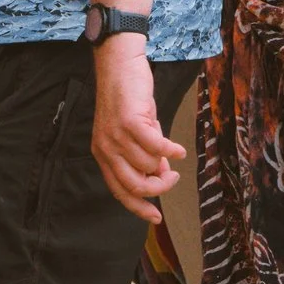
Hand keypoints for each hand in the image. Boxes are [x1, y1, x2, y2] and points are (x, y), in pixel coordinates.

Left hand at [91, 35, 185, 220]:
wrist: (120, 66)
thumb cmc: (128, 98)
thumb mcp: (134, 132)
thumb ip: (144, 155)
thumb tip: (161, 173)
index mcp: (103, 155)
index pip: (119, 192)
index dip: (138, 209)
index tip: (155, 218)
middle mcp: (106, 150)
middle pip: (134, 186)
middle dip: (158, 188)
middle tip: (172, 178)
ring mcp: (116, 137)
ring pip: (148, 166)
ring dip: (165, 164)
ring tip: (172, 153)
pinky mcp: (130, 123)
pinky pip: (156, 147)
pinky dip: (171, 151)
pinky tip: (179, 150)